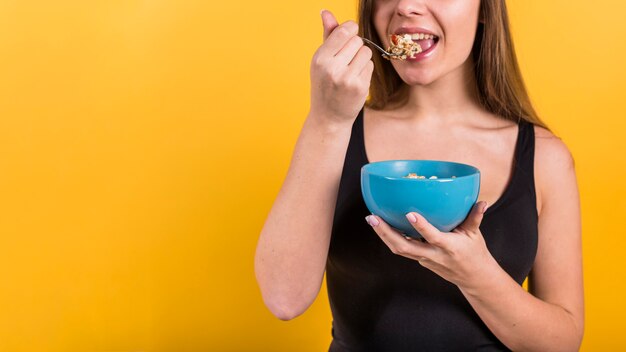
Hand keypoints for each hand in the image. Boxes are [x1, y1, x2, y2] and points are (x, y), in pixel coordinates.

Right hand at [309, 10, 373, 125]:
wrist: (329, 117)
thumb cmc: (325, 85)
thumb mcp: (321, 61)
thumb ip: (327, 35)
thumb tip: (326, 12)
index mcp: (320, 58)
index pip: (345, 31)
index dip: (350, 31)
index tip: (348, 37)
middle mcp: (332, 67)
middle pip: (357, 40)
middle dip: (355, 48)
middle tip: (346, 62)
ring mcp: (346, 78)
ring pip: (366, 52)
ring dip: (362, 59)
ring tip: (350, 71)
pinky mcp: (359, 86)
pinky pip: (370, 66)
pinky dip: (365, 71)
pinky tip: (355, 81)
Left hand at [365, 201, 498, 290]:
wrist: (473, 278)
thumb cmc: (475, 253)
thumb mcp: (476, 235)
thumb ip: (475, 218)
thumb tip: (482, 201)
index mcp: (449, 248)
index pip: (433, 237)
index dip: (421, 227)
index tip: (410, 214)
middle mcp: (433, 255)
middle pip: (405, 247)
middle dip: (386, 232)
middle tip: (372, 217)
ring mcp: (424, 260)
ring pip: (399, 250)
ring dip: (383, 235)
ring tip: (371, 219)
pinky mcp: (419, 260)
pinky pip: (402, 249)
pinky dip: (390, 238)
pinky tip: (380, 225)